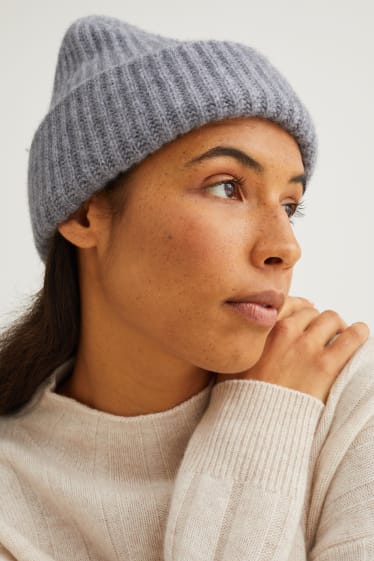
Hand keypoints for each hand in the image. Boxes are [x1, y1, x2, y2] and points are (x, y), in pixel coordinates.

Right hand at [215, 296, 369, 403]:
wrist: (252, 426)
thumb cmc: (240, 398)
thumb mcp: (232, 361)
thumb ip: (243, 342)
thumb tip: (247, 336)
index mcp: (261, 329)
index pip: (288, 303)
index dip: (299, 309)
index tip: (305, 316)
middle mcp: (284, 331)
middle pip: (311, 311)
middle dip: (317, 321)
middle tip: (321, 334)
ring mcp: (306, 347)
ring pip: (332, 319)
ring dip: (336, 326)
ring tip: (340, 337)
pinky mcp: (325, 366)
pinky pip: (352, 337)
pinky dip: (358, 333)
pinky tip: (360, 335)